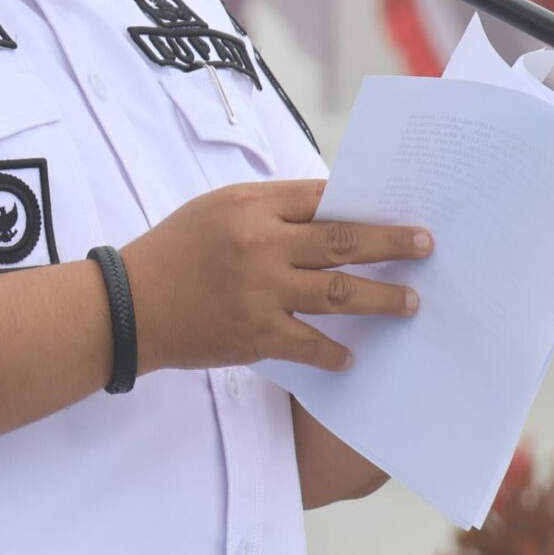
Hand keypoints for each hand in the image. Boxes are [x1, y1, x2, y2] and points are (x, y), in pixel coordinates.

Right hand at [120, 179, 428, 374]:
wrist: (127, 307)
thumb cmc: (174, 252)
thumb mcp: (218, 211)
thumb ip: (271, 210)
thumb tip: (332, 214)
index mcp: (252, 206)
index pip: (323, 198)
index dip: (365, 204)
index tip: (399, 209)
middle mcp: (261, 244)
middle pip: (344, 241)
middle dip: (392, 243)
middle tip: (426, 247)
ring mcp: (261, 291)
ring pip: (339, 293)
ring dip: (381, 298)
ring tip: (410, 302)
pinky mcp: (255, 334)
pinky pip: (310, 344)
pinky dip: (334, 352)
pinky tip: (353, 356)